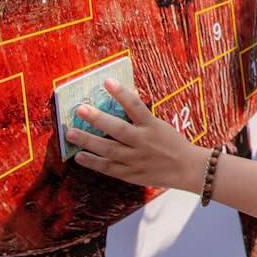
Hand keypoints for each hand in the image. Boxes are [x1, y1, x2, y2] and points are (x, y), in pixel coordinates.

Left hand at [65, 78, 207, 190]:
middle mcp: (143, 142)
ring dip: (88, 141)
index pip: (135, 106)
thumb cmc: (172, 143)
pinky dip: (94, 162)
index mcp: (152, 126)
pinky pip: (109, 168)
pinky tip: (79, 156)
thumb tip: (127, 94)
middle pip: (118, 129)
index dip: (121, 93)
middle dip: (97, 119)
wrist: (186, 169)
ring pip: (109, 149)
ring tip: (70, 133)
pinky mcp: (131, 174)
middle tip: (80, 109)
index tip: (107, 81)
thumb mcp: (160, 125)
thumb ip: (141, 114)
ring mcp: (136, 159)